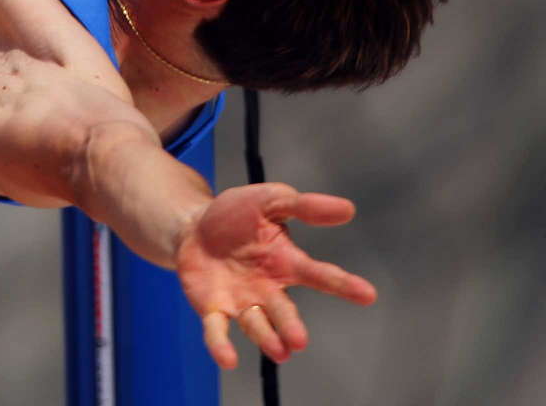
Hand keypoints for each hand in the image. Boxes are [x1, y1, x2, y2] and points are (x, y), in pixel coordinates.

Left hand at [175, 183, 377, 368]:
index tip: (368, 295)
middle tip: (299, 340)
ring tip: (280, 352)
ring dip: (267, 339)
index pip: (319, 275)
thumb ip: (304, 206)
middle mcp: (268, 289)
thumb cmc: (236, 215)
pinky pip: (217, 330)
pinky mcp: (213, 308)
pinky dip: (221, 345)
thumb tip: (347, 208)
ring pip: (256, 325)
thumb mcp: (269, 201)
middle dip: (291, 326)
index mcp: (287, 263)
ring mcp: (242, 302)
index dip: (343, 284)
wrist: (193, 226)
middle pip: (284, 310)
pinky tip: (227, 360)